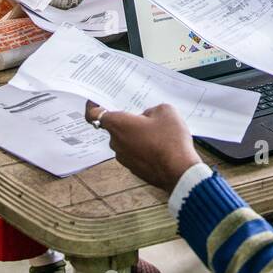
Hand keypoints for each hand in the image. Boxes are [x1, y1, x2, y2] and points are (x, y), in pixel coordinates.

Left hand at [85, 101, 199, 192]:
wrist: (180, 171)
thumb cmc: (170, 140)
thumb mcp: (165, 111)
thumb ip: (150, 110)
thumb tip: (148, 118)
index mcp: (118, 125)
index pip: (93, 114)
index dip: (92, 106)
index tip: (95, 102)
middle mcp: (116, 142)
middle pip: (115, 127)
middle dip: (128, 121)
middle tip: (145, 116)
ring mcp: (124, 158)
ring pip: (127, 140)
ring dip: (137, 135)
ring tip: (159, 133)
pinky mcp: (134, 169)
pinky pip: (135, 153)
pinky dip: (144, 148)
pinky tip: (161, 146)